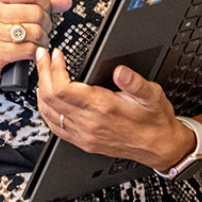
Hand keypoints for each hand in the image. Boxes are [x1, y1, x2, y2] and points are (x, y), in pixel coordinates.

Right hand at [0, 0, 69, 92]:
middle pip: (34, 11)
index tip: (49, 9)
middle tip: (43, 29)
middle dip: (46, 22)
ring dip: (42, 39)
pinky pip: (28, 49)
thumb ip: (33, 3)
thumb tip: (64, 1)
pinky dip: (35, 52)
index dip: (45, 1)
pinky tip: (30, 51)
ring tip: (37, 41)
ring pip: (34, 30)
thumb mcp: (3, 13)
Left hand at [36, 48, 194, 171]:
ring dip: (41, 90)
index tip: (55, 54)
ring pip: (48, 113)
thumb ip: (135, 81)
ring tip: (43, 72)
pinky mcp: (83, 142)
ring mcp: (84, 135)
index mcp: (103, 108)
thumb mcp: (152, 94)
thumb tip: (121, 71)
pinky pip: (55, 127)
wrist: (160, 146)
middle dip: (43, 73)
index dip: (53, 69)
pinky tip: (47, 98)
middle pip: (50, 98)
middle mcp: (89, 123)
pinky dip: (46, 109)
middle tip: (42, 56)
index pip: (63, 88)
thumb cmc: (155, 120)